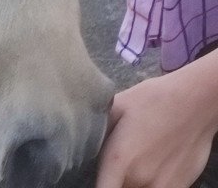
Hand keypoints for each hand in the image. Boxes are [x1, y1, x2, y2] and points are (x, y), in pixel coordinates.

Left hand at [96, 67, 216, 187]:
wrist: (195, 102)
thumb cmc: (153, 99)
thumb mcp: (115, 107)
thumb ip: (98, 131)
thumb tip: (82, 141)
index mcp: (118, 159)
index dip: (97, 186)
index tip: (98, 177)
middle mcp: (139, 178)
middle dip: (114, 178)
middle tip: (119, 160)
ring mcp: (161, 186)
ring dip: (132, 181)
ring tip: (138, 158)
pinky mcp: (180, 187)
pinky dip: (151, 182)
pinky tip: (155, 161)